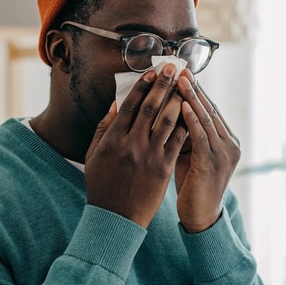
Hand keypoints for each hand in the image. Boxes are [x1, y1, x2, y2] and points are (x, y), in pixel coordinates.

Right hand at [85, 64, 188, 228]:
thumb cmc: (102, 184)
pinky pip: (178, 141)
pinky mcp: (164, 168)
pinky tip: (190, 112)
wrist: (116, 217)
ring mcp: (150, 156)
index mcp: (113, 139)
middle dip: (163, 84)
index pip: (130, 105)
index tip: (152, 72)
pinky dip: (184, 124)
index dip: (142, 86)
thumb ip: (104, 127)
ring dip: (177, 99)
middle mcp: (132, 144)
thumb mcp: (95, 154)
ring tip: (184, 85)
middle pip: (151, 107)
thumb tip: (116, 103)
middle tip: (172, 67)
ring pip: (167, 121)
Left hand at [174, 74, 239, 232]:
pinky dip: (193, 119)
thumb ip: (186, 132)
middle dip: (194, 88)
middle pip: (210, 109)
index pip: (210, 109)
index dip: (196, 90)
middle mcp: (229, 143)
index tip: (181, 72)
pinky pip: (202, 136)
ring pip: (206, 118)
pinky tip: (182, 105)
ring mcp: (224, 153)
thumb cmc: (192, 184)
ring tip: (179, 80)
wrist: (201, 217)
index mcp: (226, 140)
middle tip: (180, 68)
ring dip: (192, 97)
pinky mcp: (214, 163)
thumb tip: (169, 107)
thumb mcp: (190, 153)